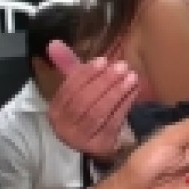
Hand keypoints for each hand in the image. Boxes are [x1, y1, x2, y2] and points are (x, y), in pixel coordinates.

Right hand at [47, 41, 139, 160]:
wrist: (97, 142)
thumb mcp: (77, 88)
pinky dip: (124, 105)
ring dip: (116, 92)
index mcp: (55, 110)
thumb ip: (68, 66)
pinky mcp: (99, 146)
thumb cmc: (87, 109)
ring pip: (98, 112)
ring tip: (132, 76)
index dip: (86, 73)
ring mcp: (81, 139)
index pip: (68, 89)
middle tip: (122, 66)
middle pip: (84, 101)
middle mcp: (63, 127)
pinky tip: (134, 91)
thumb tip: (54, 42)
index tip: (104, 60)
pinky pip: (113, 122)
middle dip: (104, 82)